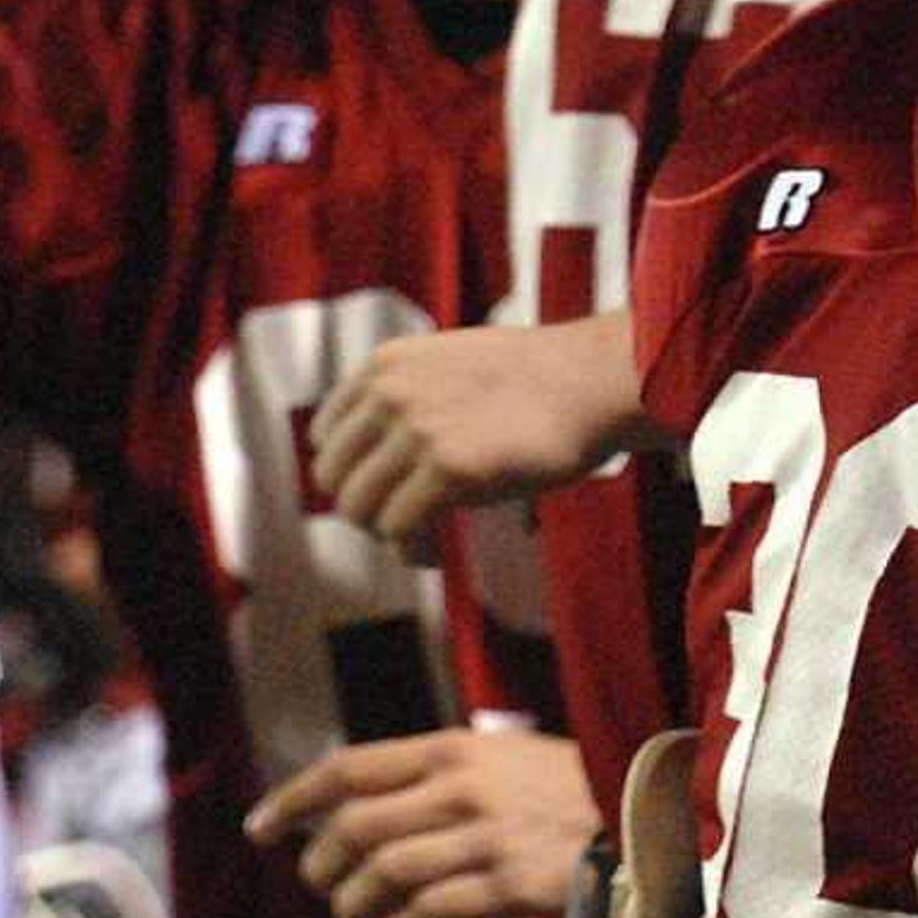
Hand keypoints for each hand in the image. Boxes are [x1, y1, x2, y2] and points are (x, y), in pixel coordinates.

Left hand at [250, 730, 598, 917]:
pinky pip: (425, 917)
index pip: (349, 768)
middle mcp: (461, 788)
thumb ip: (441, 775)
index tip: (261, 828)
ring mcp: (484, 837)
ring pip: (381, 878)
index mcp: (454, 748)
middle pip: (354, 830)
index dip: (294, 799)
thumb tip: (364, 808)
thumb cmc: (573, 790)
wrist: (647, 814)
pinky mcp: (507, 885)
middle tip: (321, 888)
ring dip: (354, 910)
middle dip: (321, 867)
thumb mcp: (504, 757)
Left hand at [307, 315, 641, 558]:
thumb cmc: (535, 379)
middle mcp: (391, 393)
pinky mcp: (449, 470)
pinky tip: (433, 555)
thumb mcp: (450, 363)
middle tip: (401, 524)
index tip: (381, 493)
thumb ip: (406, 396)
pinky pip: (399, 530)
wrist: (592, 381)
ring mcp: (418, 431)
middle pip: (333, 478)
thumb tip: (377, 459)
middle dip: (364, 509)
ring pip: (358, 509)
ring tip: (418, 541)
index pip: (326, 436)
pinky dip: (412, 552)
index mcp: (385, 365)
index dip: (351, 473)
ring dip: (385, 535)